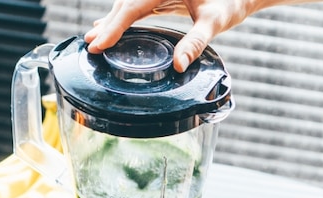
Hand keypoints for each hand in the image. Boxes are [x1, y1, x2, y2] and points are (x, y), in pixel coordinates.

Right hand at [84, 0, 258, 71]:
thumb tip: (178, 66)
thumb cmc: (231, 2)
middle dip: (108, 24)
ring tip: (95, 39)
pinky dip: (124, 18)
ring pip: (129, 3)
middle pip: (126, 3)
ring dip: (113, 21)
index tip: (97, 44)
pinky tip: (112, 28)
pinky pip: (138, 6)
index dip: (114, 26)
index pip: (133, 6)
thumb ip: (196, 42)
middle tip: (90, 45)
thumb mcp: (216, 21)